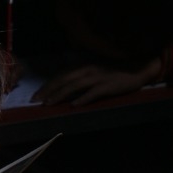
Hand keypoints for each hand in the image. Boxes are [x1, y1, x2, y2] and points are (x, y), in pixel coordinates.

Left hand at [32, 58, 161, 105]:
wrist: (136, 70)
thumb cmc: (114, 73)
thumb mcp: (94, 72)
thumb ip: (80, 78)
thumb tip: (64, 88)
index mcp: (83, 67)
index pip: (61, 76)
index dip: (47, 85)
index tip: (36, 95)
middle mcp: (88, 70)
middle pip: (63, 80)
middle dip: (48, 91)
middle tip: (36, 101)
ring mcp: (97, 78)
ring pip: (74, 86)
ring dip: (60, 95)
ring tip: (48, 104)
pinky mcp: (107, 86)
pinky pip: (92, 93)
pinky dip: (82, 99)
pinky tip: (74, 105)